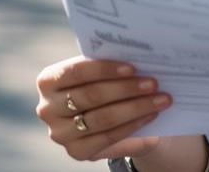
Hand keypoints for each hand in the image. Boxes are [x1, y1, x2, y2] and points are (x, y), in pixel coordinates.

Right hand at [35, 56, 172, 160]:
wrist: (110, 117)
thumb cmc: (106, 84)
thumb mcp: (105, 72)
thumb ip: (112, 65)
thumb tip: (141, 57)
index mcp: (49, 80)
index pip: (75, 71)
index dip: (104, 69)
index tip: (132, 67)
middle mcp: (47, 108)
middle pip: (90, 96)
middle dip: (126, 89)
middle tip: (153, 83)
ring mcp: (59, 133)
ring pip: (101, 118)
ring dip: (135, 107)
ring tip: (160, 99)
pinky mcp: (75, 151)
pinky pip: (107, 137)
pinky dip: (132, 125)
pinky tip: (151, 115)